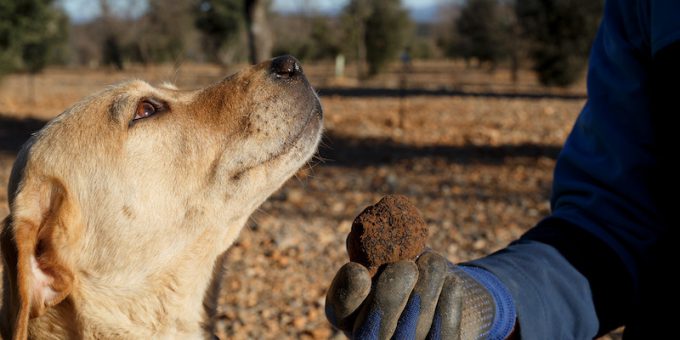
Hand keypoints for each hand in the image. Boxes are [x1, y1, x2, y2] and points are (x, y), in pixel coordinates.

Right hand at [325, 251, 515, 338]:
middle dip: (388, 297)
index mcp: (351, 314)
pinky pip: (442, 338)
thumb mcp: (391, 252)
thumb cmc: (412, 265)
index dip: (346, 293)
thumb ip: (377, 247)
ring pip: (411, 333)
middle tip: (405, 266)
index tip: (357, 269)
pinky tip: (451, 283)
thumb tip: (366, 230)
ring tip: (434, 260)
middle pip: (371, 332)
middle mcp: (371, 338)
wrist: (448, 291)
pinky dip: (447, 308)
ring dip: (425, 291)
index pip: (339, 310)